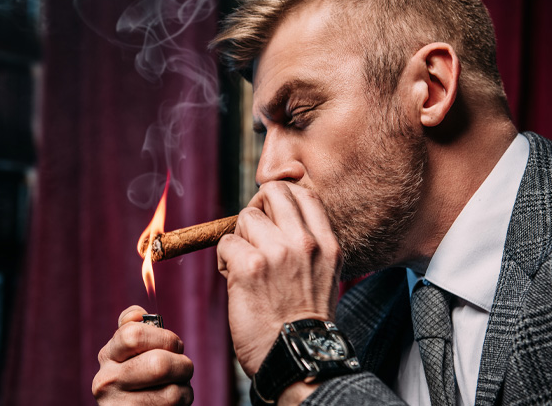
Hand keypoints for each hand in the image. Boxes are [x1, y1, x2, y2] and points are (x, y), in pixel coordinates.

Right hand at [92, 305, 193, 404]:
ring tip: (177, 386)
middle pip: (158, 364)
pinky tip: (172, 402)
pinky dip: (183, 401)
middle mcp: (106, 381)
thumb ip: (133, 326)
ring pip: (172, 391)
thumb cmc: (140, 376)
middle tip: (183, 367)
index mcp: (108, 355)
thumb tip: (137, 314)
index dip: (164, 337)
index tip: (173, 345)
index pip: (134, 334)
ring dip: (185, 387)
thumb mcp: (131, 350)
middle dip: (182, 364)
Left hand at [216, 181, 342, 376]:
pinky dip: (224, 261)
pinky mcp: (249, 267)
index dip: (281, 197)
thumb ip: (308, 243)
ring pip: (245, 217)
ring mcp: (278, 252)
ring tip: (245, 265)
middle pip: (273, 193)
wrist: (296, 357)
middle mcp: (306, 242)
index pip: (304, 193)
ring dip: (239, 238)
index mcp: (327, 243)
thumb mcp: (324, 273)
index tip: (271, 214)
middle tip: (253, 235)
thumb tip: (277, 218)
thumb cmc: (303, 320)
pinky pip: (225, 243)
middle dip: (257, 209)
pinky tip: (235, 280)